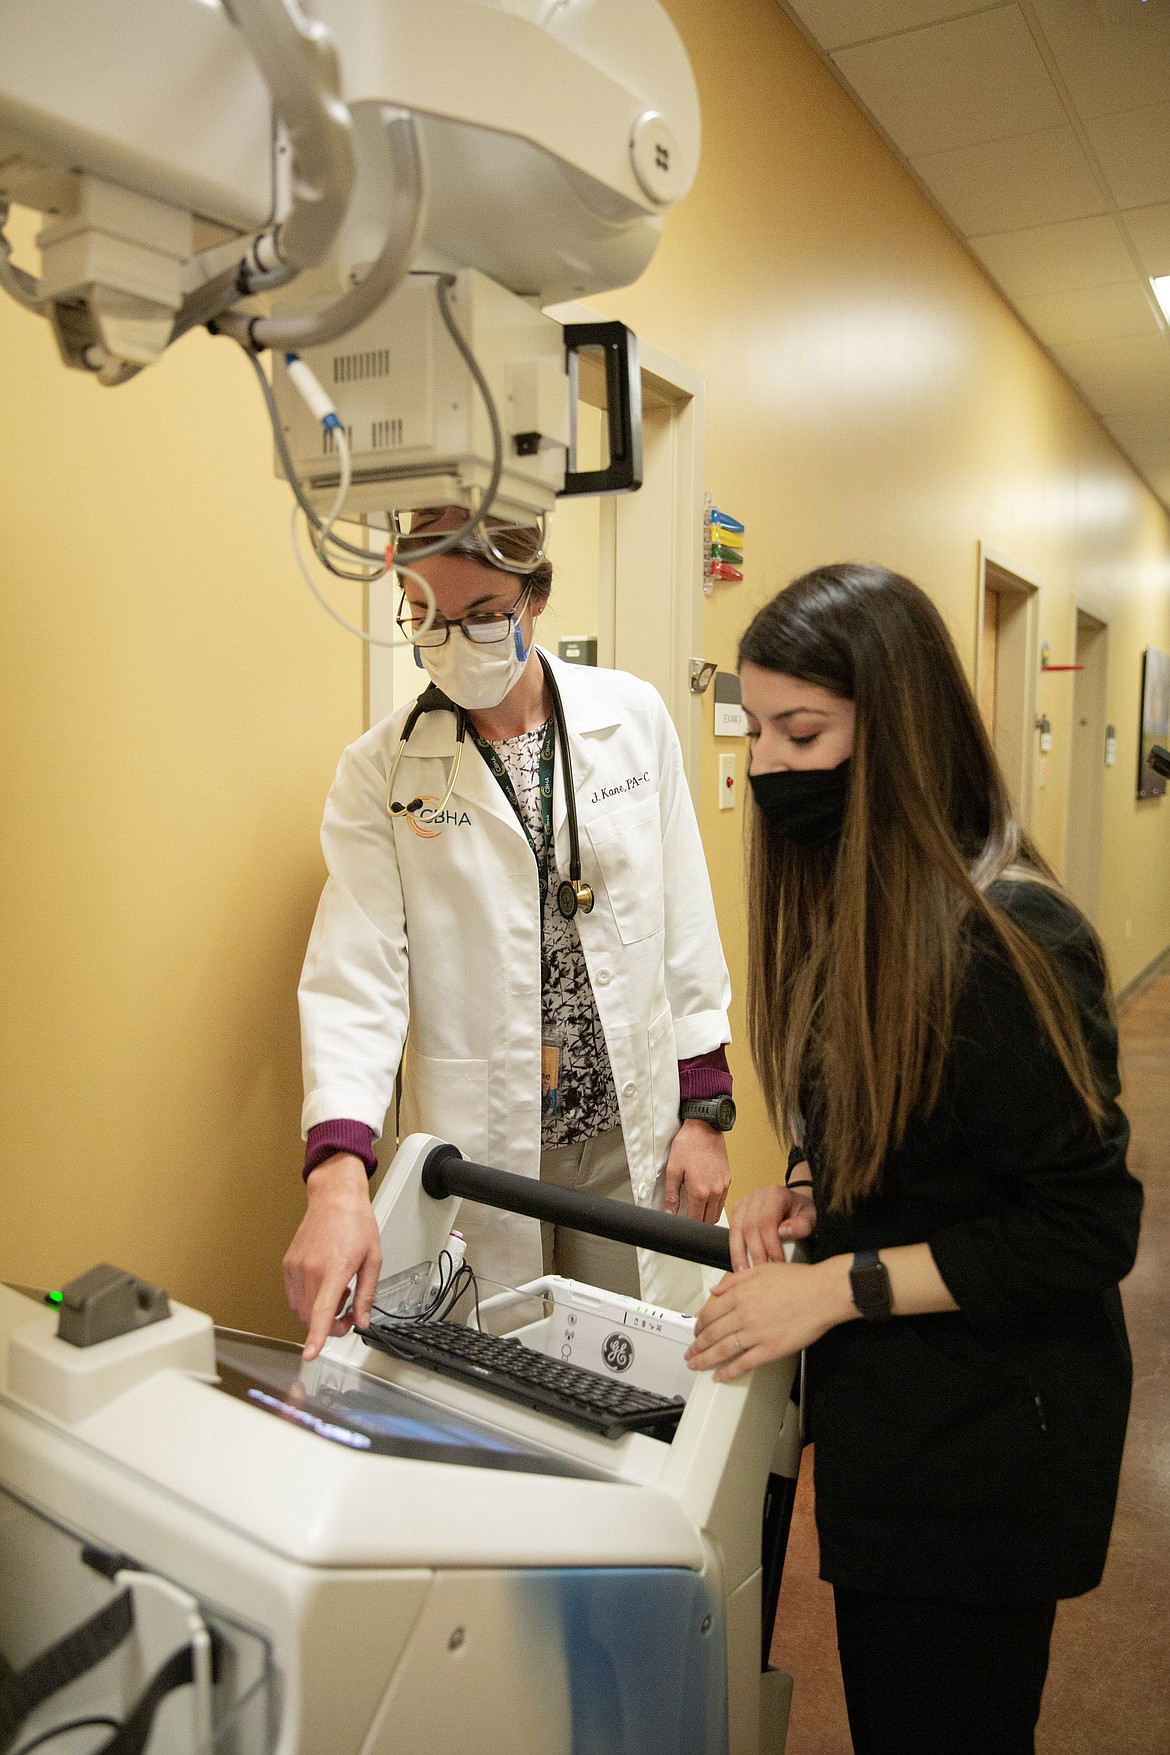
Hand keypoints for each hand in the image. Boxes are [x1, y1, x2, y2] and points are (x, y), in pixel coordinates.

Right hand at [282, 1153, 381, 1360]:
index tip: (310, 1354)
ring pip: (301, 1309)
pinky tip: (323, 1284)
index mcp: (335, 1268)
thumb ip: (367, 1295)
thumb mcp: (373, 1260)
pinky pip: (294, 1296)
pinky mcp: (287, 1265)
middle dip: (330, 1325)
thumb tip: (363, 1321)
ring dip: (318, 1312)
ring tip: (337, 1291)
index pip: (322, 1310)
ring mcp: (295, 1267)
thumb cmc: (355, 1223)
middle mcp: (311, 1269)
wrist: (335, 1198)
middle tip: (348, 1314)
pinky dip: (308, 1300)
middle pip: (312, 1317)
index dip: (317, 1336)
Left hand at [663, 1118, 731, 1223]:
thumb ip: (672, 1195)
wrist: (704, 1127)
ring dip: (707, 1214)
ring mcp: (724, 1186)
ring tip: (695, 1209)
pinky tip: (705, 1198)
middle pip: (708, 1220)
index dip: (686, 1225)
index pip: (695, 1220)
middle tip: (686, 1218)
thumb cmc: (688, 1145)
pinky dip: (715, 1204)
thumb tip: (669, 1213)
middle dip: (697, 1222)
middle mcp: (715, 1191)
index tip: (680, 1224)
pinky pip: (723, 1200)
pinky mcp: (728, 1179)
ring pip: (717, 1212)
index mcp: (700, 1192)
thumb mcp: (673, 1170)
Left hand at [685, 1256, 851, 1381]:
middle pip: (712, 1334)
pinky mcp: (770, 1349)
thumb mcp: (762, 1270)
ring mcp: (756, 1333)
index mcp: (740, 1294)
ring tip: (697, 1365)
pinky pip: (744, 1363)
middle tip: (690, 1353)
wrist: (822, 1292)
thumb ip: (735, 1280)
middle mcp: (744, 1314)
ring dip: (706, 1360)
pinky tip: (720, 1376)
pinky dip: (728, 1372)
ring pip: (723, 1350)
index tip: (696, 1332)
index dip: (699, 1325)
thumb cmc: (799, 1280)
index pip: (711, 1313)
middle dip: (697, 1346)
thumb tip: (716, 1290)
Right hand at [728, 1182, 815, 1270]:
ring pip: (736, 1229)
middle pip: (749, 1226)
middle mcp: (757, 1196)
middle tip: (761, 1272)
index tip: (777, 1262)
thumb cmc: (802, 1213)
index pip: (767, 1221)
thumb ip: (801, 1226)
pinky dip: (734, 1249)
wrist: (795, 1206)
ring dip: (739, 1254)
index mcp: (775, 1194)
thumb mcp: (810, 1219)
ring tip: (744, 1273)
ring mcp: (744, 1203)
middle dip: (755, 1253)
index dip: (770, 1244)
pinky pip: (732, 1231)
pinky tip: (739, 1265)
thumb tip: (782, 1232)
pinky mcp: (737, 1212)